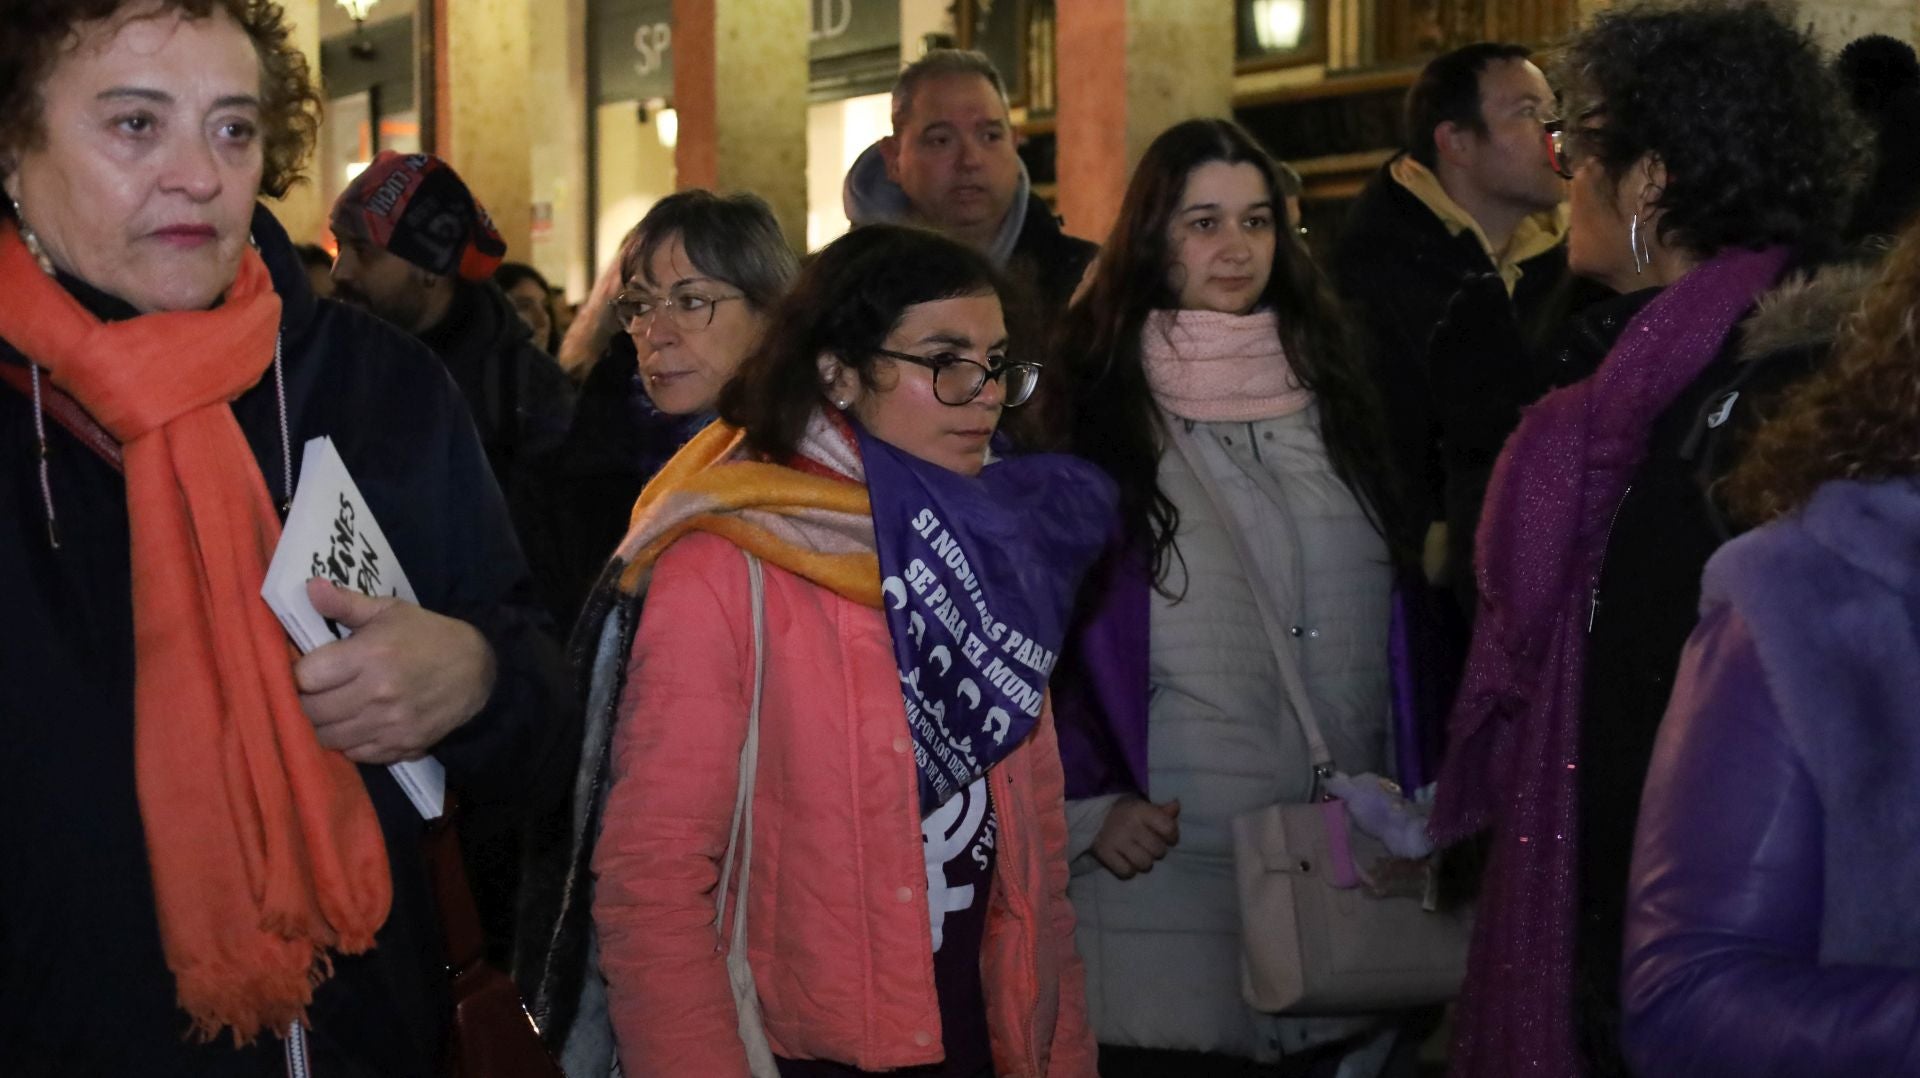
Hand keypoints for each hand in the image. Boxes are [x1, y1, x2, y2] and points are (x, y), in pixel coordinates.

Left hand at [294, 578, 496, 763]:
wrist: (478, 671)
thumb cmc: (428, 636)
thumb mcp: (390, 611)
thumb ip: (347, 603)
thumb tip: (310, 586)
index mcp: (370, 654)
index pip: (306, 676)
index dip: (301, 672)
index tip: (311, 668)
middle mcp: (377, 693)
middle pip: (312, 710)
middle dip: (309, 700)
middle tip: (320, 690)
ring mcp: (389, 724)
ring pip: (329, 737)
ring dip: (326, 724)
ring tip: (336, 708)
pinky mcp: (401, 746)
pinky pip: (356, 754)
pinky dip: (351, 742)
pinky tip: (358, 724)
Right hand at [1092, 796, 1180, 879]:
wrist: (1090, 816)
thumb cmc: (1124, 812)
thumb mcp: (1141, 806)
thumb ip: (1160, 810)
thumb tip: (1176, 806)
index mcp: (1140, 810)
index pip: (1168, 827)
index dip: (1172, 835)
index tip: (1168, 837)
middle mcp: (1129, 825)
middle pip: (1158, 850)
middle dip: (1157, 850)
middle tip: (1149, 846)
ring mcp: (1116, 841)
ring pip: (1144, 863)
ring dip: (1145, 862)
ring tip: (1139, 855)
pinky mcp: (1104, 854)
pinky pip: (1126, 872)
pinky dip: (1129, 870)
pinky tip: (1127, 862)